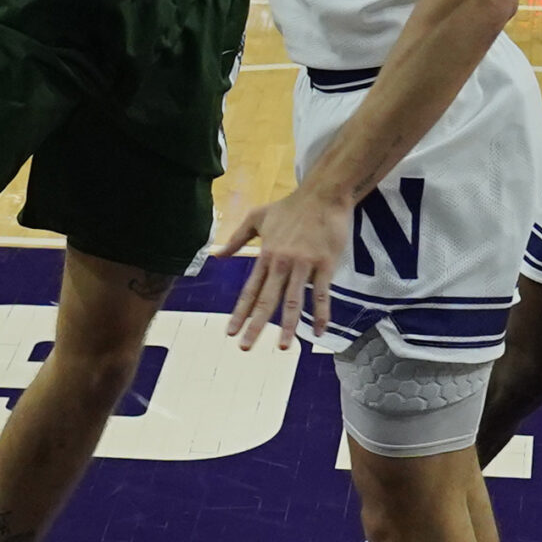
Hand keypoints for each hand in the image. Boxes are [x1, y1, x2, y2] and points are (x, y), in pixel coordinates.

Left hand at [220, 179, 352, 350]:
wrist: (322, 193)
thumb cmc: (291, 206)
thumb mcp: (258, 217)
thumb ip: (237, 237)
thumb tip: (217, 255)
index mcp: (266, 255)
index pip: (249, 290)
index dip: (239, 312)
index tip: (230, 332)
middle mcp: (281, 263)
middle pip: (266, 300)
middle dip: (256, 326)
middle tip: (245, 347)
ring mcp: (303, 265)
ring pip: (293, 301)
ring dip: (288, 327)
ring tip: (283, 348)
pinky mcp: (324, 264)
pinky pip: (321, 294)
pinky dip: (321, 314)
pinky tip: (319, 332)